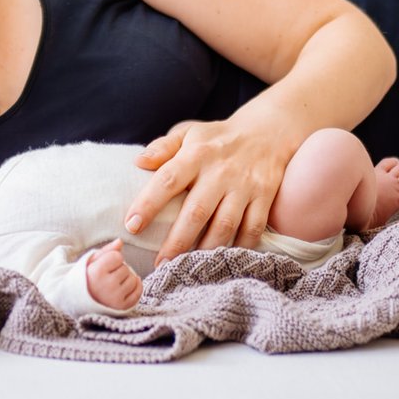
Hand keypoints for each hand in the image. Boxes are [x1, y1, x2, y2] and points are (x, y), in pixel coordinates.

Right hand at [86, 239, 142, 310]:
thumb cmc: (88, 278)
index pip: (117, 256)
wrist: (81, 302)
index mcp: (96, 272)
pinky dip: (135, 286)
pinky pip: (138, 292)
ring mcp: (115, 298)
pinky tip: (126, 285)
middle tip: (108, 276)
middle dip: (119, 269)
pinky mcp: (123, 307)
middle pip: (126, 268)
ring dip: (126, 278)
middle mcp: (106, 286)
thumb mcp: (92, 262)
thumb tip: (120, 241)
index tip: (104, 265)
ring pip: (133, 279)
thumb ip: (107, 250)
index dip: (112, 259)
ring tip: (115, 282)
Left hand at [126, 119, 286, 265]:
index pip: (168, 180)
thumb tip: (138, 162)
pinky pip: (253, 229)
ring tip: (188, 266)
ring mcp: (245, 186)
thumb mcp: (188, 133)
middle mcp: (220, 172)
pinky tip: (223, 259)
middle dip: (176, 241)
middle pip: (196, 212)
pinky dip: (239, 248)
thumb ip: (162, 147)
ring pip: (224, 225)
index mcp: (196, 154)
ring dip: (205, 250)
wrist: (267, 131)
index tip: (131, 225)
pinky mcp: (264, 197)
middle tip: (160, 263)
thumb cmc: (216, 138)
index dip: (148, 204)